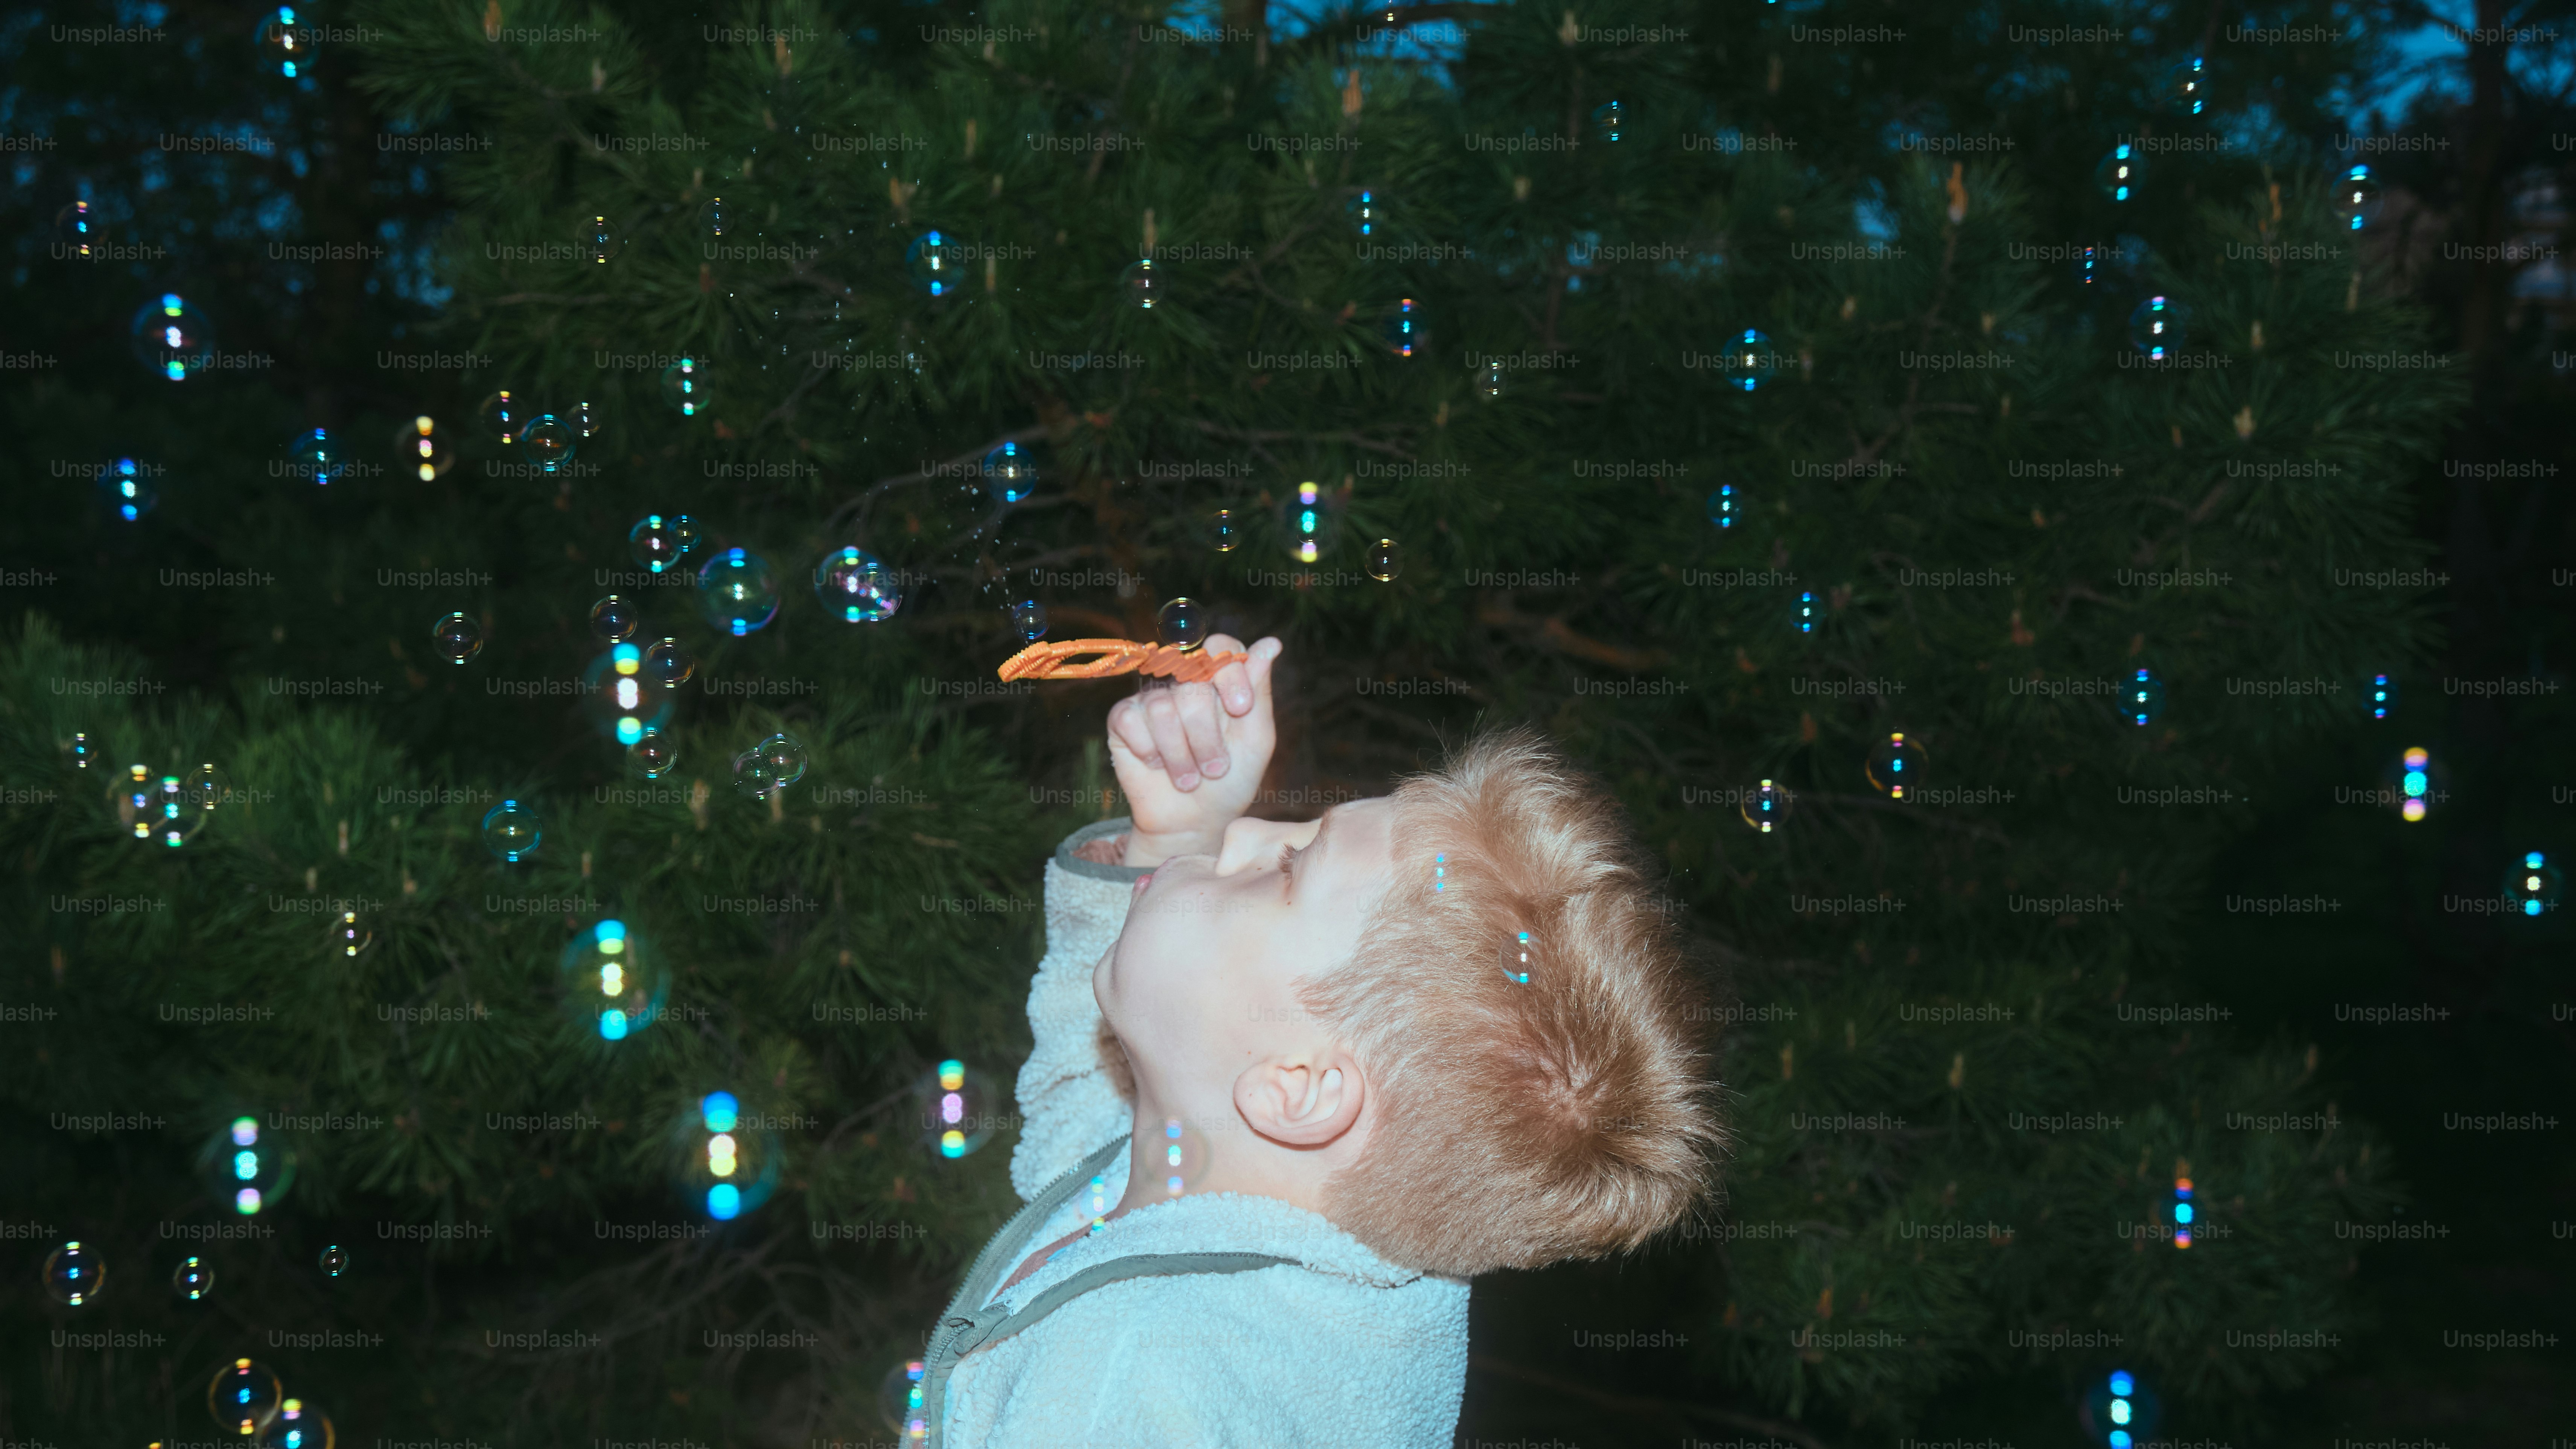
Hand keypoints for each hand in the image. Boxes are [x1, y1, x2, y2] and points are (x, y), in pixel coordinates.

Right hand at [1105, 634, 1280, 867]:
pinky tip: (1157, 765)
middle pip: (1193, 684)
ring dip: (1181, 754)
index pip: (1221, 647)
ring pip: (1163, 707)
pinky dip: (1150, 751)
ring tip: (1189, 778)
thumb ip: (1260, 692)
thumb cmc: (1229, 780)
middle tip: (1215, 769)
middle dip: (1207, 736)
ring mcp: (1152, 698)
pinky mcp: (1123, 718)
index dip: (1229, 673)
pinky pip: (1131, 719)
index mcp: (1219, 681)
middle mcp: (1183, 682)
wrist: (1194, 822)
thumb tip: (1271, 643)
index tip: (1240, 709)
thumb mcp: (1256, 739)